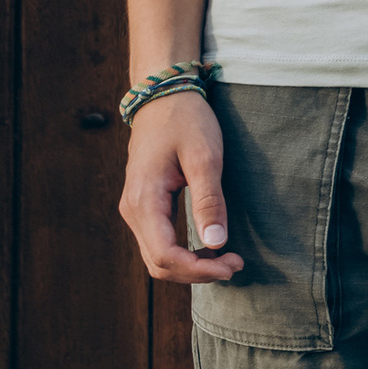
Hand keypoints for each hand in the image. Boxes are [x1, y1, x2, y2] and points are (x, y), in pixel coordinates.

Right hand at [118, 92, 242, 284]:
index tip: (232, 264)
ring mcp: (134, 208)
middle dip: (197, 272)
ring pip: (157, 257)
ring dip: (190, 265)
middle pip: (159, 264)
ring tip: (226, 258)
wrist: (162, 96)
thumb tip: (216, 242)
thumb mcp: (204, 157)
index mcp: (144, 199)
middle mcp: (132, 209)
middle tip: (235, 264)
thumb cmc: (186, 121)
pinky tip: (208, 247)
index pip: (166, 255)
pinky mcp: (143, 206)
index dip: (199, 270)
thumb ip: (209, 201)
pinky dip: (182, 253)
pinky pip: (158, 242)